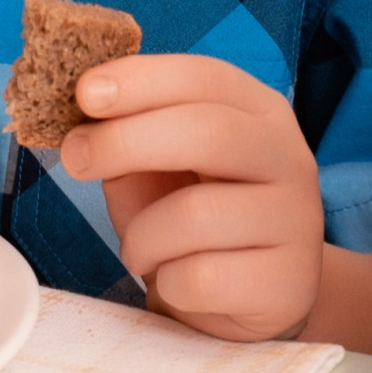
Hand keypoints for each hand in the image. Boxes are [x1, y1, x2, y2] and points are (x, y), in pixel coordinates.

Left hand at [60, 54, 323, 341]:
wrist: (250, 295)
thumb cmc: (194, 216)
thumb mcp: (159, 167)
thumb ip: (128, 138)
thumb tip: (82, 128)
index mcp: (258, 110)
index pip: (204, 77)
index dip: (142, 80)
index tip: (85, 93)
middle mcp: (288, 156)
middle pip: (208, 132)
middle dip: (126, 141)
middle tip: (76, 159)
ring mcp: (296, 220)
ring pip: (196, 214)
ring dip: (142, 236)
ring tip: (139, 249)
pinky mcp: (288, 282)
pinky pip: (202, 278)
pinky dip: (168, 283)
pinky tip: (177, 281)